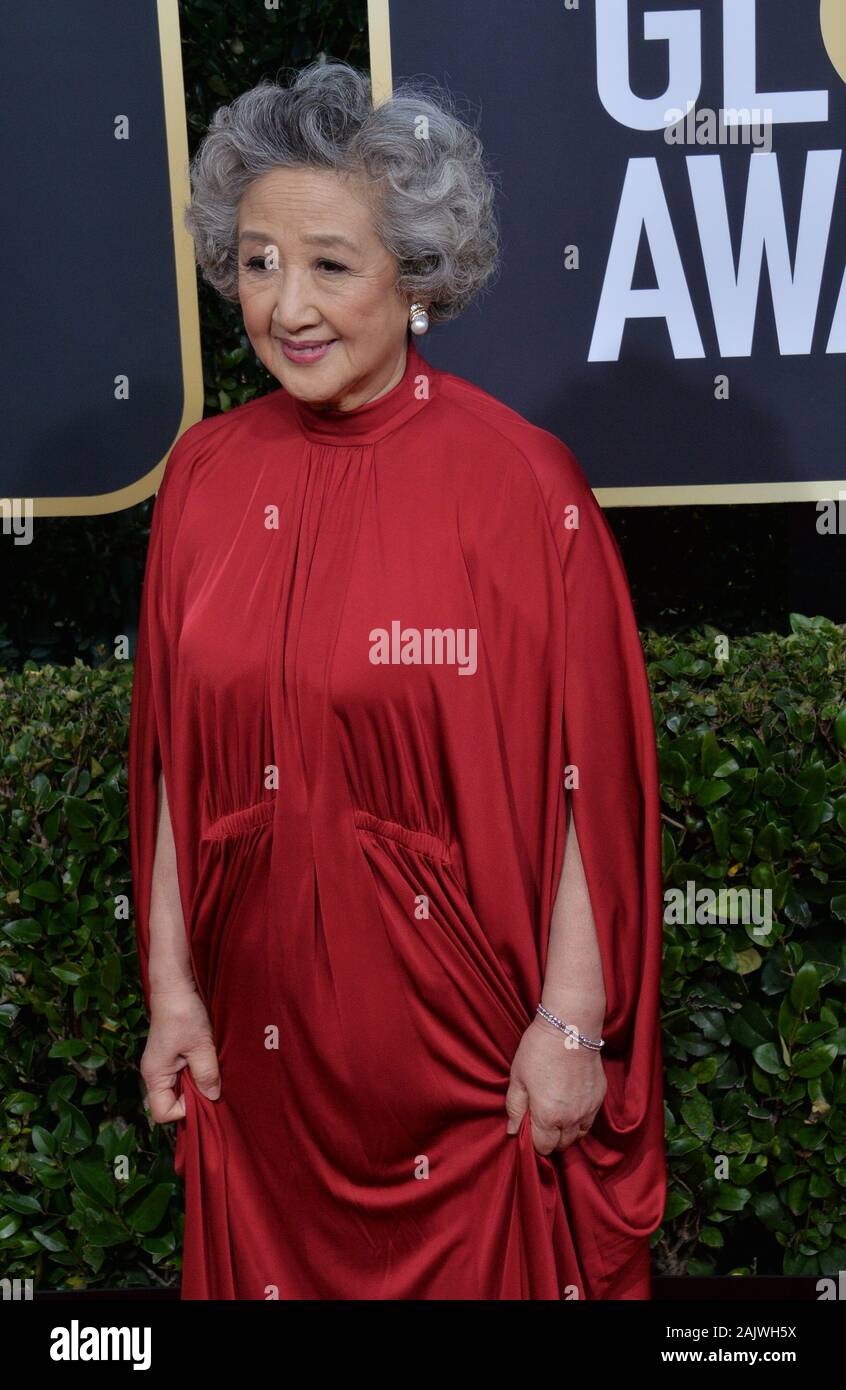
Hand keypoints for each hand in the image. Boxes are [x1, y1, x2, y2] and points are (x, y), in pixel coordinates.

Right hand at [140, 982, 220, 1123]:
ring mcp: (161, 1065)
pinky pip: (180, 1075)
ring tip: (210, 1069)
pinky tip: (206, 1061)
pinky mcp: (169, 1056)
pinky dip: (194, 1073)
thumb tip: (213, 1097)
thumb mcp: (201, 1046)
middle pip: (170, 1103)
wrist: (174, 987)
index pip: (162, 1113)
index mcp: (155, 1075)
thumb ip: (206, 1074)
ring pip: (177, 1089)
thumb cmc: (184, 1014)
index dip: (184, 1110)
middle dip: (193, 1098)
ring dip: (195, 1084)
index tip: (203, 1091)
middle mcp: (154, 1074)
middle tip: (212, 1082)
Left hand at [505, 1016, 606, 1154]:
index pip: (542, 1147)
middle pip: (562, 1145)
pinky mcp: (599, 1098)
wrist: (570, 1027)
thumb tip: (513, 1131)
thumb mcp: (518, 1078)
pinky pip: (590, 1120)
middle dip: (549, 1139)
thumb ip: (515, 1108)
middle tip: (539, 1121)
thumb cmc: (539, 1050)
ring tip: (555, 1114)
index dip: (533, 1142)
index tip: (527, 1128)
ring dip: (566, 1132)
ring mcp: (588, 1109)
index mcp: (548, 1117)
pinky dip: (580, 1119)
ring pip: (578, 1136)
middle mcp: (571, 1118)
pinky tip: (570, 1104)